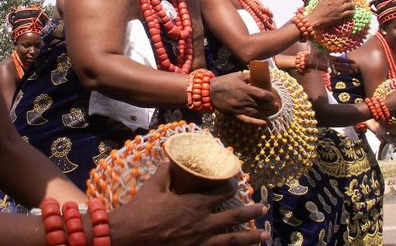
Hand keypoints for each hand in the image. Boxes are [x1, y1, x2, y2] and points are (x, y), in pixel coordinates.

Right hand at [111, 163, 269, 245]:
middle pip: (234, 216)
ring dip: (251, 237)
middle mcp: (202, 223)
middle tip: (264, 207)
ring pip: (232, 239)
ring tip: (266, 235)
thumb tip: (174, 158)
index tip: (236, 182)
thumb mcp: (154, 185)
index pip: (221, 193)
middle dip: (251, 211)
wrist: (129, 237)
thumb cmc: (141, 210)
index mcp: (194, 204)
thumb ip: (167, 171)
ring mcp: (200, 242)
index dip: (230, 186)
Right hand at [210, 72, 278, 124]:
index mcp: (245, 89)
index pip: (262, 95)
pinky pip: (247, 120)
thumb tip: (260, 77)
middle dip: (270, 105)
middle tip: (276, 105)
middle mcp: (243, 100)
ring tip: (273, 112)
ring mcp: (239, 108)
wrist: (209, 91)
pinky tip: (264, 123)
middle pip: (261, 104)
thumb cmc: (224, 81)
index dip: (270, 97)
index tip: (273, 97)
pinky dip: (256, 122)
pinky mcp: (234, 114)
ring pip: (256, 112)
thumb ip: (249, 77)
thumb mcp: (237, 75)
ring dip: (266, 113)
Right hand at [305, 0, 353, 31]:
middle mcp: (337, 3)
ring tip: (352, 7)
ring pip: (350, 4)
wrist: (316, 20)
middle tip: (349, 1)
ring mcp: (339, 9)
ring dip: (352, 5)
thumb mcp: (321, 1)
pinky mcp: (341, 16)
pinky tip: (352, 12)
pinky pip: (350, 12)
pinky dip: (352, 12)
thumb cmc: (317, 11)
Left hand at [307, 50, 356, 74]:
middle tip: (356, 69)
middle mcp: (330, 63)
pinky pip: (331, 70)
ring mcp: (328, 66)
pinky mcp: (324, 68)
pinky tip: (340, 73)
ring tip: (351, 71)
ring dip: (344, 70)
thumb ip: (326, 48)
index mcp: (330, 59)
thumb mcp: (321, 50)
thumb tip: (330, 43)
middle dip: (348, 67)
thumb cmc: (313, 54)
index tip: (354, 62)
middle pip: (341, 65)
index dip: (347, 61)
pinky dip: (335, 71)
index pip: (341, 60)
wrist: (306, 59)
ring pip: (338, 68)